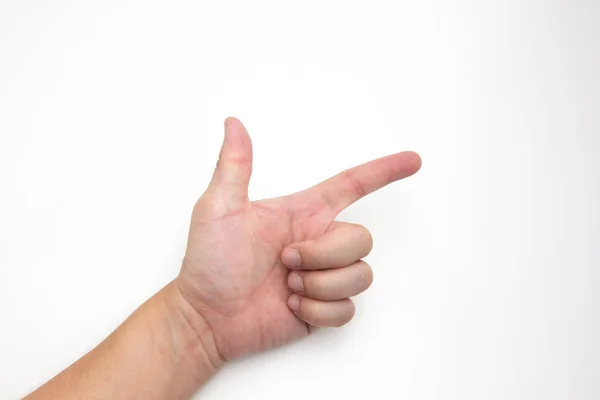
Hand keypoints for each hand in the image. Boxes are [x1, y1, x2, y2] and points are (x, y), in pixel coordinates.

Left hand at [176, 118, 420, 362]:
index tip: (413, 161)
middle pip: (361, 239)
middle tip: (286, 261)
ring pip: (361, 275)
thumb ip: (234, 166)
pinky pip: (348, 308)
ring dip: (320, 285)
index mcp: (302, 214)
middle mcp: (318, 241)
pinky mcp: (323, 308)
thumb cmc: (209, 263)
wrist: (207, 318)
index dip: (383, 171)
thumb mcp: (218, 208)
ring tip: (287, 286)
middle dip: (325, 254)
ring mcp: (322, 275)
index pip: (352, 185)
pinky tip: (291, 307)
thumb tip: (233, 123)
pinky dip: (318, 311)